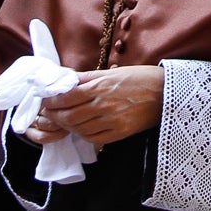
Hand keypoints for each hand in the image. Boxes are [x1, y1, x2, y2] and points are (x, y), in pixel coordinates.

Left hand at [35, 65, 163, 147]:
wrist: (166, 93)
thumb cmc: (139, 78)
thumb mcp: (111, 71)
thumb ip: (86, 78)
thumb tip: (63, 80)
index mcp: (100, 87)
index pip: (66, 97)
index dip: (51, 101)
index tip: (45, 100)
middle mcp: (104, 106)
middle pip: (68, 116)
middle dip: (54, 115)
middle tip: (47, 113)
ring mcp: (111, 122)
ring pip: (78, 129)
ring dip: (66, 126)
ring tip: (62, 120)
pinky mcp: (119, 133)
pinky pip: (93, 138)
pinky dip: (82, 135)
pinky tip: (79, 128)